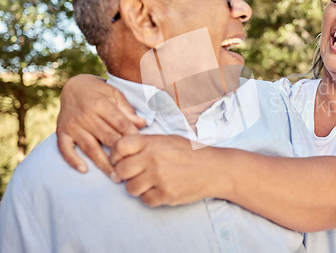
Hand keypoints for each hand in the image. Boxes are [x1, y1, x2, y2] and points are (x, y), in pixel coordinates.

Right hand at [56, 74, 145, 179]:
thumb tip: (142, 124)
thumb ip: (127, 111)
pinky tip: (84, 170)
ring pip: (90, 147)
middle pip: (106, 137)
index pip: (119, 123)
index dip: (131, 136)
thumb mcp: (115, 94)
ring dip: (103, 164)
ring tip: (116, 177)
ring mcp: (73, 125)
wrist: (73, 86)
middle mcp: (86, 116)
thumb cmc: (99, 92)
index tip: (141, 149)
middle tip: (132, 170)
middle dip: (120, 154)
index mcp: (101, 104)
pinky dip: (73, 160)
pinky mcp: (62, 132)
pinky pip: (65, 149)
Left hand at [111, 135, 226, 206]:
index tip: (120, 160)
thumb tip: (122, 150)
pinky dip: (150, 198)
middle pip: (120, 170)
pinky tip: (160, 190)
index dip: (116, 155)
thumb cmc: (191, 153)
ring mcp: (159, 178)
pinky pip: (145, 200)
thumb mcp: (169, 139)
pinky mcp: (166, 195)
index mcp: (153, 142)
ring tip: (149, 183)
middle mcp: (153, 159)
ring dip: (137, 188)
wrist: (215, 168)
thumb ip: (146, 143)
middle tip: (134, 174)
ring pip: (130, 188)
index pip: (120, 146)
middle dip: (124, 174)